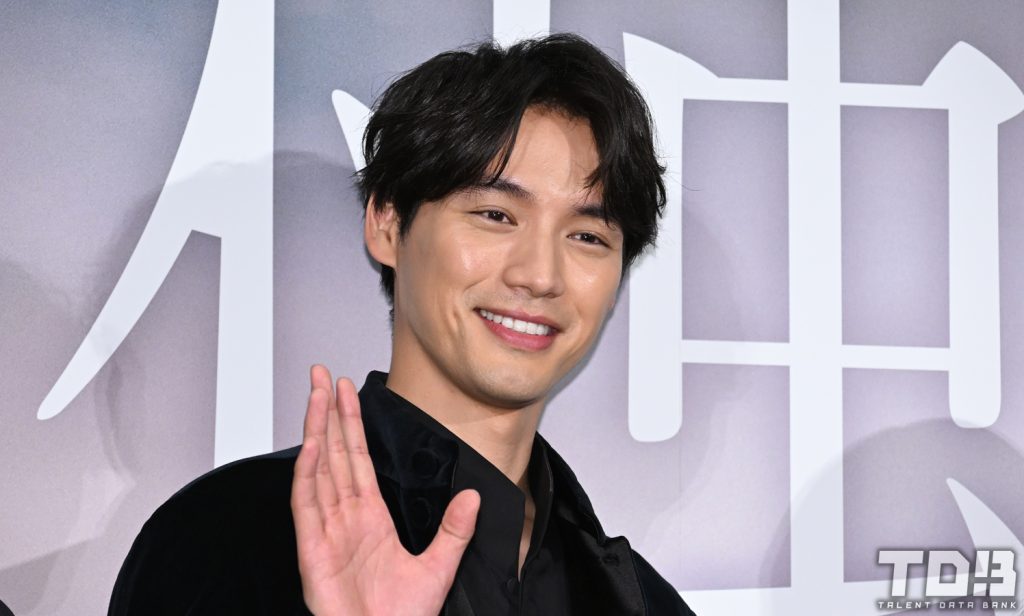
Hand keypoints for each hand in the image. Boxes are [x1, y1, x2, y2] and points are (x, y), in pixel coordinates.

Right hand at [291, 365, 480, 615]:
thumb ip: (454, 530)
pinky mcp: (312, 550)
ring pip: (319, 469)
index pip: (356, 459)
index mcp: (370, 519)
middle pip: (334, 453)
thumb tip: (474, 497)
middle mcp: (345, 518)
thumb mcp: (439, 567)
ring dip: (316, 431)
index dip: (350, 424)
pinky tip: (312, 445)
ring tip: (316, 395)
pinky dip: (308, 473)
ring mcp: (326, 531)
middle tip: (322, 376)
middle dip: (327, 413)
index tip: (346, 392)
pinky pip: (308, 504)